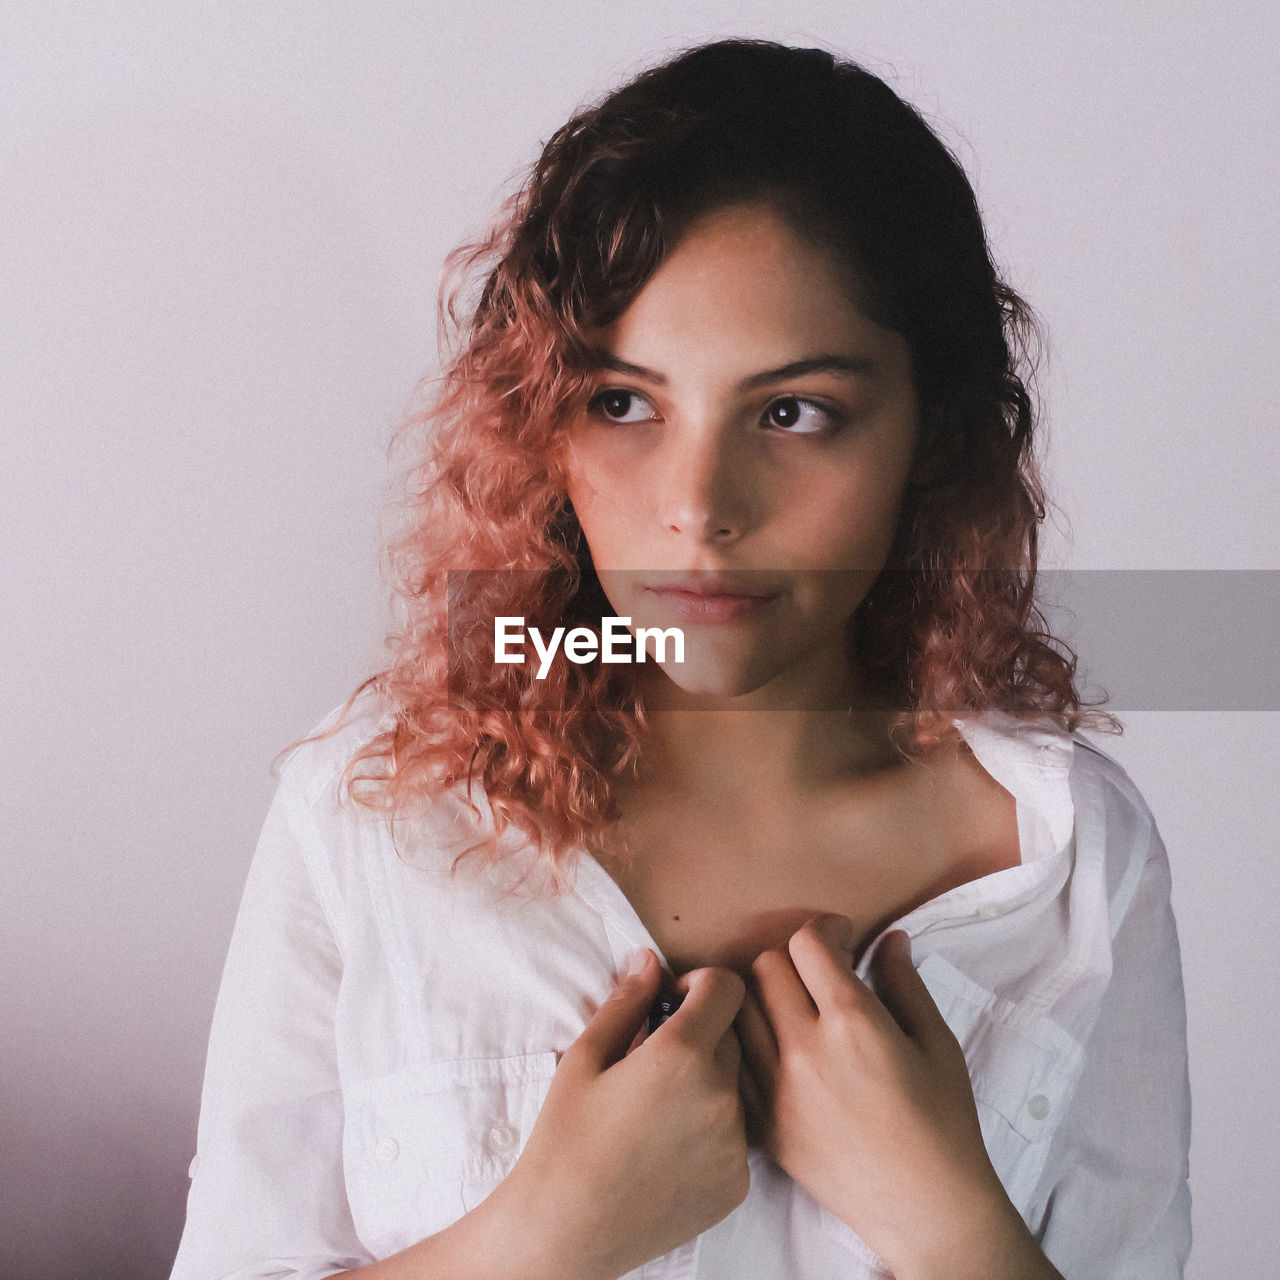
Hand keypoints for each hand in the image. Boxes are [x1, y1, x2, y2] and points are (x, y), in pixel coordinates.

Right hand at [492, 950, 749, 1279]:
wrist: (565, 1230)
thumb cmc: (565, 1138)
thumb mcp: (584, 1057)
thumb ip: (627, 1001)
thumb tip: (650, 959)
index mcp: (683, 1055)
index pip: (727, 986)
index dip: (699, 984)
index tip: (670, 1004)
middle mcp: (721, 1096)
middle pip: (731, 1037)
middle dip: (699, 1036)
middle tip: (653, 1062)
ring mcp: (735, 1145)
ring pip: (735, 1086)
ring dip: (707, 1084)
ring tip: (659, 1110)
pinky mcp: (738, 1184)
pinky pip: (736, 1135)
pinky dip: (711, 1131)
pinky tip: (669, 1147)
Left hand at [737, 918, 1049, 1279]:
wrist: (926, 1210)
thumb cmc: (944, 1125)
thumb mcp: (937, 1044)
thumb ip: (905, 983)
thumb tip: (889, 938)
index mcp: (853, 1022)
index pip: (807, 942)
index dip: (826, 929)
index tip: (843, 939)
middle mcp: (805, 1049)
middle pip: (765, 966)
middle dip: (793, 957)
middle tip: (821, 974)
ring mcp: (776, 1089)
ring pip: (741, 1009)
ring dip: (764, 996)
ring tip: (794, 1008)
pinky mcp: (763, 1124)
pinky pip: (736, 1061)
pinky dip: (751, 1044)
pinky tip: (780, 1051)